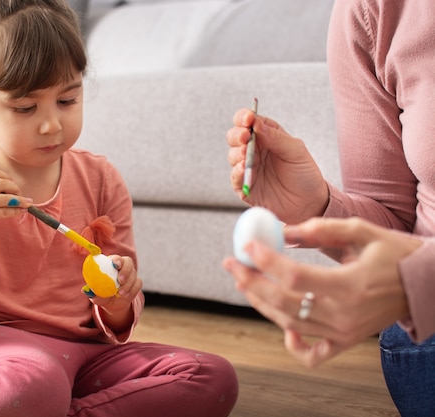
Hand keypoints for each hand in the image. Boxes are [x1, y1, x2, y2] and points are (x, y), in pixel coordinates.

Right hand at [0, 168, 31, 260]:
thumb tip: (13, 186)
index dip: (6, 176)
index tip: (12, 183)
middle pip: (2, 183)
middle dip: (14, 188)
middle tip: (19, 193)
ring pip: (6, 198)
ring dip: (20, 200)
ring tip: (27, 203)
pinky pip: (5, 211)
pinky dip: (17, 210)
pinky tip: (22, 211)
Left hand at [90, 255, 142, 332]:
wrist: (113, 304)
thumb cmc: (102, 295)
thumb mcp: (96, 296)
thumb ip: (93, 293)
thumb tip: (86, 290)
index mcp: (111, 265)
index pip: (116, 258)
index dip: (116, 259)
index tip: (115, 264)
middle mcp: (123, 267)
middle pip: (128, 262)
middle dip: (125, 270)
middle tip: (120, 280)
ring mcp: (131, 274)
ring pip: (134, 274)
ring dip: (128, 284)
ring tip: (120, 294)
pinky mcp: (137, 282)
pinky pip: (138, 283)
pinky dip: (132, 290)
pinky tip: (126, 296)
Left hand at [223, 217, 420, 366]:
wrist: (425, 286)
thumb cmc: (395, 254)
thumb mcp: (363, 231)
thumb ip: (322, 229)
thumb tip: (284, 230)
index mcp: (349, 284)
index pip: (294, 277)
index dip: (265, 261)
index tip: (247, 246)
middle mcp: (344, 314)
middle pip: (283, 303)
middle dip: (250, 282)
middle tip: (231, 264)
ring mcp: (344, 332)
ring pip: (289, 324)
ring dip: (260, 303)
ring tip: (243, 282)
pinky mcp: (346, 341)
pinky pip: (313, 354)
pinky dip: (293, 345)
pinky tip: (282, 325)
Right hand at [226, 108, 328, 223]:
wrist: (308, 203)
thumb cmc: (304, 174)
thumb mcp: (296, 151)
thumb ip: (276, 137)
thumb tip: (257, 124)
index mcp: (266, 136)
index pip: (249, 121)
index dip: (244, 117)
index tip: (248, 119)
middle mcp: (254, 150)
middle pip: (235, 136)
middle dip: (237, 135)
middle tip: (245, 137)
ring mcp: (249, 168)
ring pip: (232, 155)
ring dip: (237, 153)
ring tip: (245, 154)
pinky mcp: (245, 185)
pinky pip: (235, 177)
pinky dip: (237, 171)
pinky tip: (244, 167)